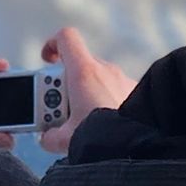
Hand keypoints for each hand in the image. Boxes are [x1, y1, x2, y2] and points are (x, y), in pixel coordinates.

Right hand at [38, 27, 134, 154]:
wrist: (134, 147)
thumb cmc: (103, 137)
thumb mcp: (65, 139)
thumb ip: (50, 135)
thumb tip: (48, 138)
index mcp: (84, 72)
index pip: (66, 38)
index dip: (53, 44)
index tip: (48, 60)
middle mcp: (106, 70)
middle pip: (80, 65)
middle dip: (68, 84)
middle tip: (62, 109)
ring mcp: (123, 80)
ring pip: (100, 78)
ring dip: (89, 93)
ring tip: (86, 120)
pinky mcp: (137, 93)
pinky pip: (117, 89)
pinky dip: (109, 100)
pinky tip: (108, 122)